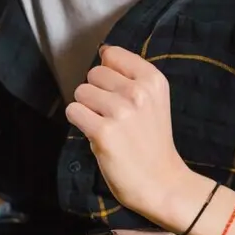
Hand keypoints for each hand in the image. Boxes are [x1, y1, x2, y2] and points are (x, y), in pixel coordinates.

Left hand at [65, 46, 196, 224]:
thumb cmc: (152, 141)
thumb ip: (130, 75)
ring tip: (105, 125)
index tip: (117, 91)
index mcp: (153, 80)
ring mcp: (120, 111)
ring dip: (87, 108)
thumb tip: (103, 52)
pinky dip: (79, 122)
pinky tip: (96, 134)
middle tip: (112, 114)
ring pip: (81, 92)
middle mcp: (138, 92)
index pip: (112, 54)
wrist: (161, 182)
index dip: (108, 72)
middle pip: (93, 73)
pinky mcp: (102, 131)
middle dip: (96, 92)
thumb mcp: (153, 100)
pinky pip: (73, 111)